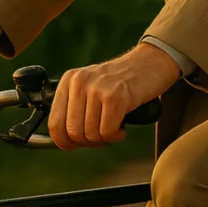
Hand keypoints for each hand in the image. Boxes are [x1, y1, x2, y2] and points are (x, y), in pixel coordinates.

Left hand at [47, 43, 180, 149]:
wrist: (153, 62)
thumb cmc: (123, 81)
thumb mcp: (92, 87)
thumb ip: (75, 108)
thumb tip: (64, 141)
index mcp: (69, 80)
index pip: (54, 124)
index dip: (66, 142)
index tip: (78, 144)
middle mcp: (80, 82)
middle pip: (73, 133)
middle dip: (89, 141)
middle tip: (104, 134)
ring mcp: (98, 88)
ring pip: (90, 135)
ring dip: (104, 139)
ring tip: (115, 127)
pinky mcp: (115, 96)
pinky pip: (107, 132)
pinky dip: (116, 136)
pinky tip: (123, 126)